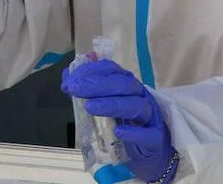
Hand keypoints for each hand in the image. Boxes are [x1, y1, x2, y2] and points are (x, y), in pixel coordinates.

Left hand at [62, 59, 177, 182]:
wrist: (151, 152)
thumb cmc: (126, 124)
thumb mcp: (106, 107)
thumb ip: (88, 94)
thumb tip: (67, 81)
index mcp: (127, 86)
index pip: (113, 70)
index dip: (93, 71)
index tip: (72, 78)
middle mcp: (140, 96)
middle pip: (123, 85)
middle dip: (98, 84)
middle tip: (75, 88)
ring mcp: (150, 117)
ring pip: (135, 106)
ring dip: (112, 104)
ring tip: (90, 107)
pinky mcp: (155, 139)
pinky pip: (148, 135)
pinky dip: (133, 132)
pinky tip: (117, 131)